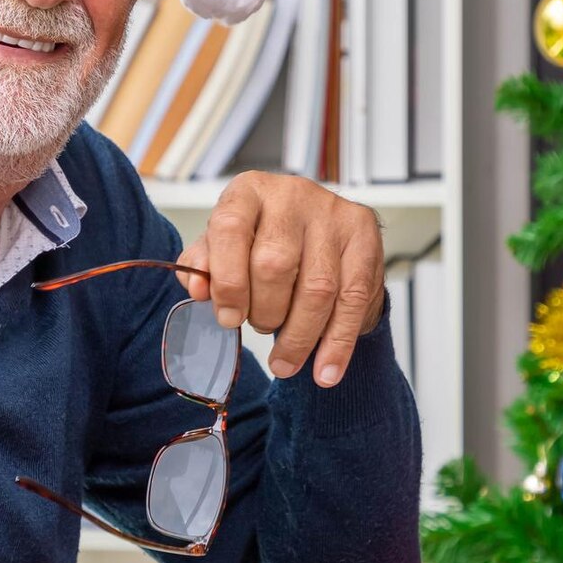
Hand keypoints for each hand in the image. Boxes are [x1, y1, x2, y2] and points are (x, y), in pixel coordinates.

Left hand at [176, 172, 384, 387]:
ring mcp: (333, 214)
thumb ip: (204, 265)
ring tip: (285, 361)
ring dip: (298, 336)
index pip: (231, 228)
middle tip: (261, 328)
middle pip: (275, 263)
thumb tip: (198, 289)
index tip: (228, 318)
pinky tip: (325, 371)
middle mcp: (293, 194)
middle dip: (265, 312)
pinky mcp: (365, 237)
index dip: (227, 280)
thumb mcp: (224, 246)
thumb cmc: (262, 240)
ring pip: (317, 288)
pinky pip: (352, 301)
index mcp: (249, 191)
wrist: (318, 230)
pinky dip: (337, 344)